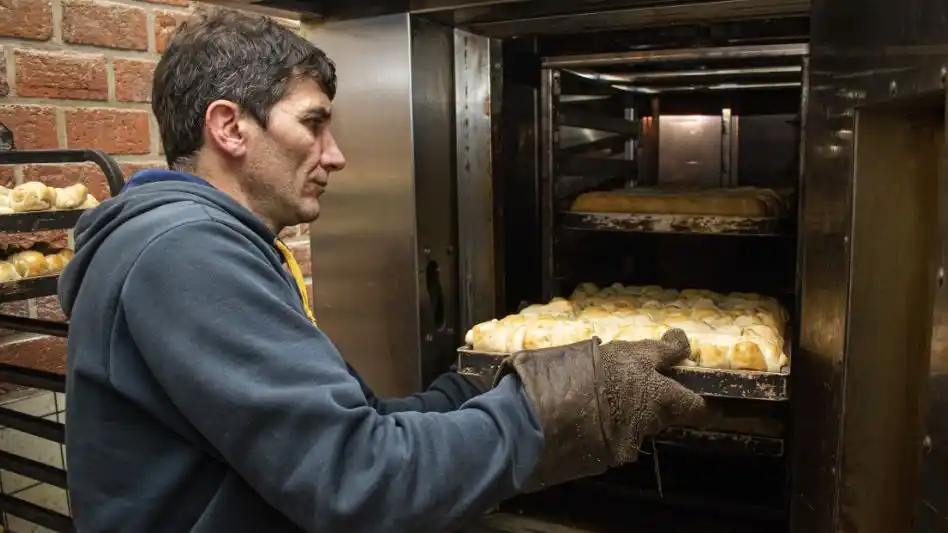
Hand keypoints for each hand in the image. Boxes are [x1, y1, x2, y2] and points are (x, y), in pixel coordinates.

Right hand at [493, 328, 705, 490]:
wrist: (534, 418)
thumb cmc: (549, 375)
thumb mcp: (580, 354)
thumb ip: (607, 360)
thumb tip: (614, 362)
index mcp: (634, 361)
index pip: (670, 351)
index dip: (677, 347)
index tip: (678, 345)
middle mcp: (648, 394)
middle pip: (689, 404)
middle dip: (689, 402)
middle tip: (680, 399)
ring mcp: (639, 426)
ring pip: (657, 422)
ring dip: (647, 416)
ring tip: (621, 412)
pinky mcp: (625, 450)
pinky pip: (630, 440)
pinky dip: (620, 435)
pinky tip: (601, 431)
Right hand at [596, 329, 706, 463]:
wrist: (565, 406)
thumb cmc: (607, 372)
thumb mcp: (636, 353)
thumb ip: (663, 351)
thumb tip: (683, 341)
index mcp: (666, 400)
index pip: (701, 409)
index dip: (710, 405)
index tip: (714, 400)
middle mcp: (654, 423)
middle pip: (669, 414)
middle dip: (664, 401)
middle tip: (650, 384)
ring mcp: (632, 439)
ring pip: (644, 422)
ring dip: (637, 409)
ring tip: (618, 392)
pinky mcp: (610, 447)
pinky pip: (621, 432)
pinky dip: (616, 421)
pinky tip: (600, 406)